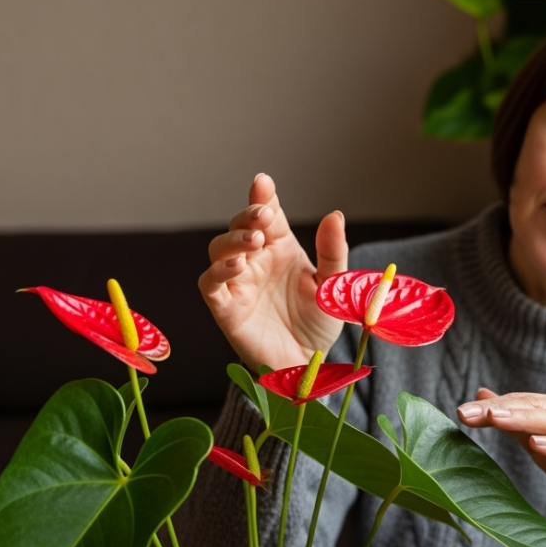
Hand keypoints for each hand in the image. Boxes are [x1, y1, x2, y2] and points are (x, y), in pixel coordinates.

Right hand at [199, 174, 347, 371]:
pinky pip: (210, 285)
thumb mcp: (333, 285)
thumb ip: (333, 252)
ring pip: (219, 250)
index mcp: (280, 248)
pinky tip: (236, 266)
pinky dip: (218, 272)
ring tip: (253, 241)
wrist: (311, 364)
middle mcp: (256, 261)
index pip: (267, 214)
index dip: (262, 197)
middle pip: (239, 227)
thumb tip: (335, 215)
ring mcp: (238, 283)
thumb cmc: (319, 322)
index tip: (263, 182)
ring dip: (232, 241)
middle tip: (264, 216)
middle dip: (247, 216)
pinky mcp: (226, 308)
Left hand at [456, 388, 545, 508]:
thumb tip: (480, 396)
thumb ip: (513, 420)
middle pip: (537, 405)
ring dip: (525, 419)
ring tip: (496, 420)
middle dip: (501, 408)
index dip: (493, 404)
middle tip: (468, 413)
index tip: (462, 411)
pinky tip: (537, 444)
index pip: (524, 400)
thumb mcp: (541, 443)